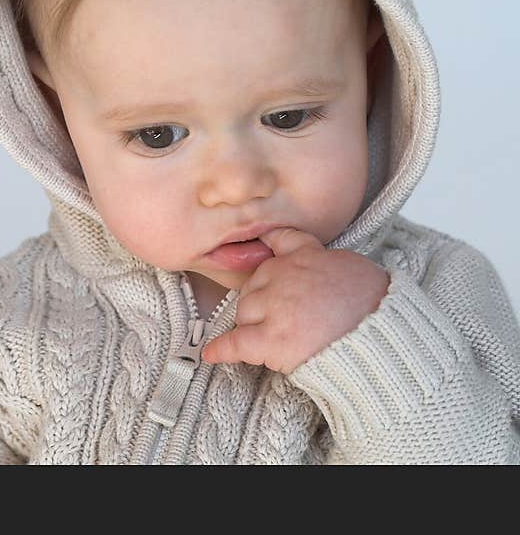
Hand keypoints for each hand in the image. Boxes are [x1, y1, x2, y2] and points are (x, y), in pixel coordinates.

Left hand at [200, 226, 390, 373]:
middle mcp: (282, 274)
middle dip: (264, 302)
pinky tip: (212, 353)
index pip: (278, 240)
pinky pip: (235, 343)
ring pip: (245, 313)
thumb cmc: (377, 306)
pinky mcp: (269, 338)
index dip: (267, 247)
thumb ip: (327, 264)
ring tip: (283, 340)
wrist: (382, 336)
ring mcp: (273, 306)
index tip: (259, 249)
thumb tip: (322, 271)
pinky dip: (222, 350)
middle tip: (291, 320)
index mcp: (306, 255)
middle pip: (254, 285)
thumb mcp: (354, 267)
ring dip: (253, 326)